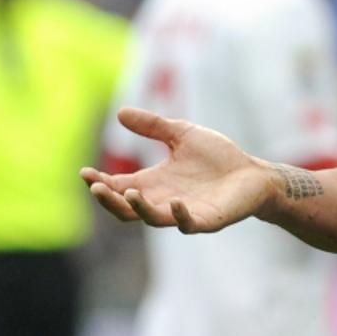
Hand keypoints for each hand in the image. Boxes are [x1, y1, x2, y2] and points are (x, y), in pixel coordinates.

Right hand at [81, 107, 272, 233]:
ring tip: (128, 192)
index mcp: (154, 183)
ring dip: (138, 207)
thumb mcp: (182, 134)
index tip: (84, 172)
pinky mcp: (206, 219)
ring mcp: (183, 212)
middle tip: (96, 187)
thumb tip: (120, 112)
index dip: (100, 183)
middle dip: (109, 200)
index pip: (118, 187)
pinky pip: (188, 223)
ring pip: (152, 218)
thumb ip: (153, 126)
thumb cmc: (218, 157)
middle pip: (126, 209)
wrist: (252, 173)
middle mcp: (163, 200)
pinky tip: (176, 202)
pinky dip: (180, 216)